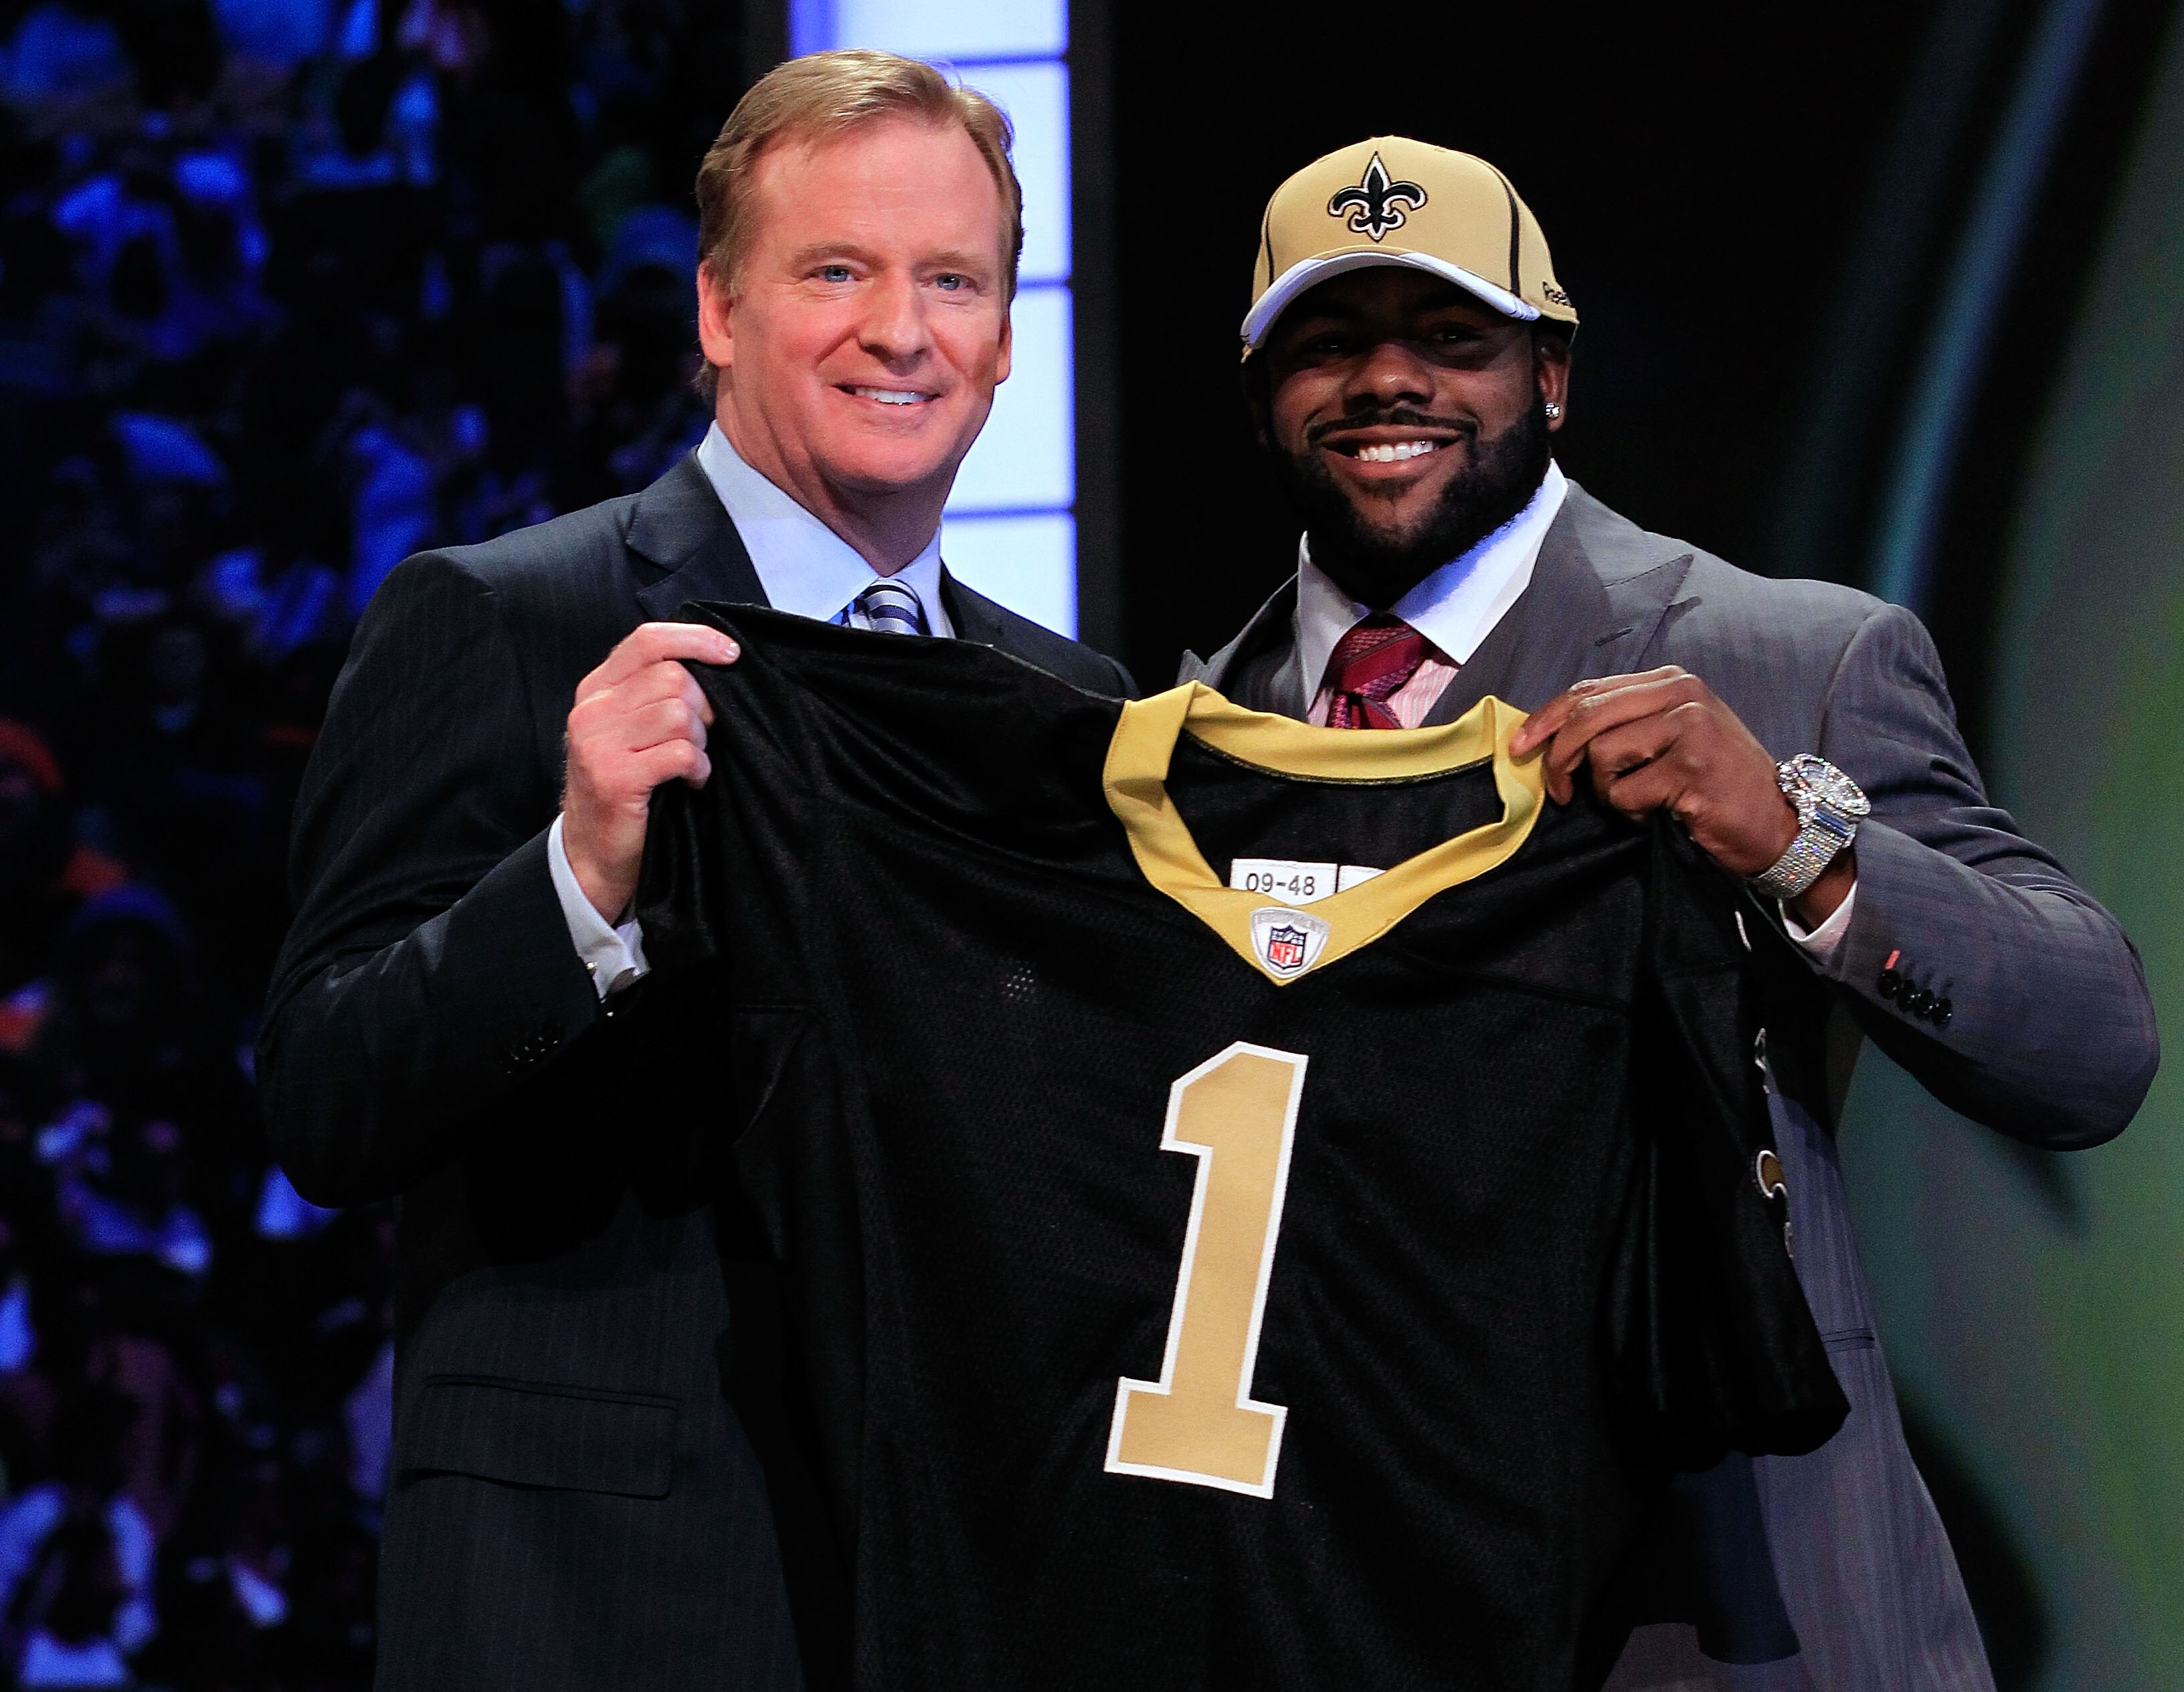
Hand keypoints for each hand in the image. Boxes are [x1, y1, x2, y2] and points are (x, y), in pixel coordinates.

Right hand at [562, 622, 738, 921]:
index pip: (648, 640)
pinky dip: (699, 767)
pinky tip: (692, 781)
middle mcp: (592, 710)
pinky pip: (681, 753)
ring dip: (701, 741)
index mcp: (597, 688)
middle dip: (705, 707)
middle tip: (704, 737)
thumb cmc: (626, 786)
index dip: (696, 640)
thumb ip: (655, 692)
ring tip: (693, 762)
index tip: (731, 654)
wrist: (593, 852)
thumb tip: (717, 660)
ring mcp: (597, 743)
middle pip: (674, 677)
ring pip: (680, 713)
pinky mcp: (613, 777)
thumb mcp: (631, 730)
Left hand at [1509, 667, 1854, 925]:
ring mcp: (1689, 726)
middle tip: (1561, 794)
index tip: (1519, 746)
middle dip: (1558, 759)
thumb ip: (1623, 724)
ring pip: (1601, 755)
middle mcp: (1681, 694)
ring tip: (1643, 802)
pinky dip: (1632, 811)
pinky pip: (1624, 791)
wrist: (1777, 824)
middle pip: (1585, 717)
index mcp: (1671, 681)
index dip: (1545, 719)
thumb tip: (1550, 735)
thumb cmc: (1715, 785)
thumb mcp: (1670, 739)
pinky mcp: (1690, 766)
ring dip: (1609, 792)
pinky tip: (1661, 813)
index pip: (1588, 691)